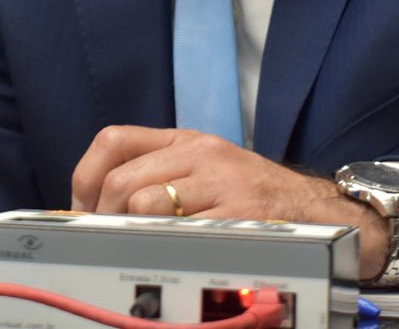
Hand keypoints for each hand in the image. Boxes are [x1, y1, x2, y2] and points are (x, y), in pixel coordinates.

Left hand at [71, 126, 388, 280]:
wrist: (318, 211)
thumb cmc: (254, 195)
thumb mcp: (206, 169)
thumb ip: (159, 174)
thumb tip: (98, 205)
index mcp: (186, 140)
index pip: (115, 140)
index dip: (86, 177)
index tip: (80, 209)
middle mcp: (200, 154)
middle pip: (123, 179)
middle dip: (102, 216)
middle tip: (103, 242)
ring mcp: (220, 183)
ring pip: (145, 203)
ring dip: (129, 233)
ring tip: (133, 252)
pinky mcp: (238, 215)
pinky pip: (181, 231)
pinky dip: (163, 246)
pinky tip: (167, 257)